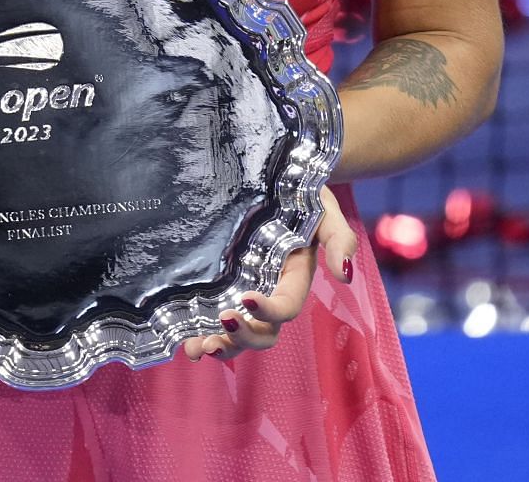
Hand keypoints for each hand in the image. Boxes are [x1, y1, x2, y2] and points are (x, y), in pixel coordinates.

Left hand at [181, 185, 356, 361]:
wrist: (275, 180)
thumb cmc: (303, 196)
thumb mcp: (325, 211)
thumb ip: (339, 240)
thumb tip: (344, 275)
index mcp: (295, 279)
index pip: (287, 305)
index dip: (270, 310)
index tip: (247, 298)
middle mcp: (271, 293)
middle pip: (264, 331)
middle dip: (244, 337)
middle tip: (222, 325)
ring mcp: (246, 291)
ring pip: (239, 333)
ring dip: (221, 345)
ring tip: (198, 349)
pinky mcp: (223, 286)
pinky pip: (213, 318)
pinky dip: (200, 334)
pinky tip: (185, 344)